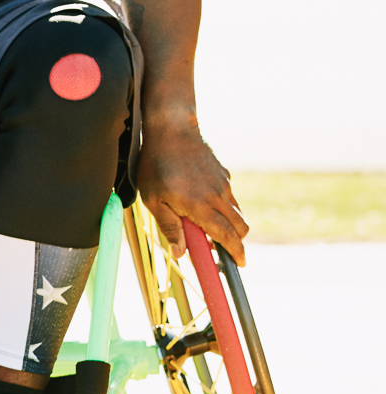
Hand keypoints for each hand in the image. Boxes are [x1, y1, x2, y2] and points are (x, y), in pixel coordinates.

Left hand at [137, 118, 246, 265]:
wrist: (171, 130)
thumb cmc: (156, 166)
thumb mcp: (153, 200)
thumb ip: (169, 227)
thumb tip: (180, 253)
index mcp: (201, 206)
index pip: (227, 235)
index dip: (236, 252)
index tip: (240, 264)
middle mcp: (218, 196)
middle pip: (240, 226)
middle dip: (236, 242)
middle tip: (221, 250)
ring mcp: (224, 184)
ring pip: (236, 212)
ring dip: (229, 224)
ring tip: (207, 227)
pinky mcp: (224, 175)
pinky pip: (229, 197)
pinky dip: (223, 208)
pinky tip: (203, 203)